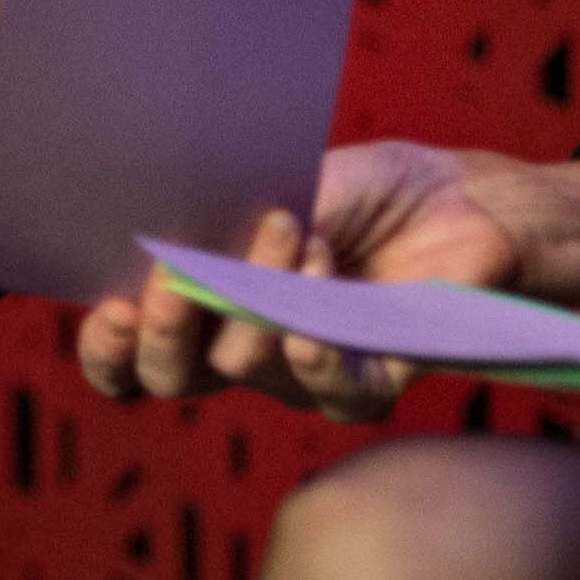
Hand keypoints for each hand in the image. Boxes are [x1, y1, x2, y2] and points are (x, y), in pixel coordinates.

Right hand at [79, 139, 579, 416]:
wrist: (468, 199)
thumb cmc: (373, 190)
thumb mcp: (292, 185)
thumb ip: (239, 222)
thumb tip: (183, 244)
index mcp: (213, 301)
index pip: (138, 351)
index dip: (110, 349)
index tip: (110, 308)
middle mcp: (251, 348)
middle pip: (175, 378)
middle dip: (165, 332)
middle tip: (174, 281)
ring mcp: (307, 372)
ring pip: (249, 370)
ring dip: (262, 299)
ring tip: (299, 236)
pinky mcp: (375, 379)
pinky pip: (334, 395)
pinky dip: (318, 357)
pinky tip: (315, 323)